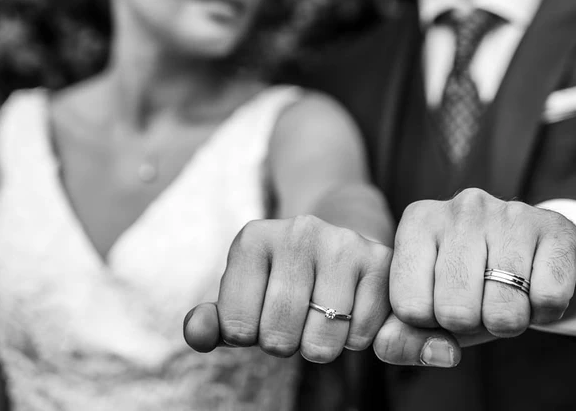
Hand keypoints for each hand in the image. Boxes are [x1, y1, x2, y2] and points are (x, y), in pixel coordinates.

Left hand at [183, 215, 393, 363]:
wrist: (339, 245)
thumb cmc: (281, 282)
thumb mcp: (242, 296)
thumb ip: (213, 321)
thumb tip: (196, 333)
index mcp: (253, 238)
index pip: (237, 328)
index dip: (249, 336)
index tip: (260, 314)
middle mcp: (298, 231)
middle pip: (279, 336)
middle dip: (285, 343)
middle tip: (294, 319)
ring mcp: (342, 243)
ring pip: (322, 341)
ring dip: (321, 345)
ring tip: (322, 316)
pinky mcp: (380, 261)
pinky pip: (360, 335)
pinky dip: (354, 339)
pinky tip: (351, 311)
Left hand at [378, 188, 575, 362]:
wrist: (544, 255)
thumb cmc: (475, 284)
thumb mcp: (432, 308)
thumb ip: (402, 335)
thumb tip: (410, 348)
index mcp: (419, 222)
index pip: (409, 306)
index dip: (431, 323)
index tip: (444, 305)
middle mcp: (461, 209)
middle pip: (455, 310)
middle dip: (473, 324)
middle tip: (483, 304)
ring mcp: (509, 213)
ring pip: (503, 309)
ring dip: (512, 321)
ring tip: (511, 296)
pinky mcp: (555, 227)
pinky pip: (548, 299)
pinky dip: (546, 311)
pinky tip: (538, 286)